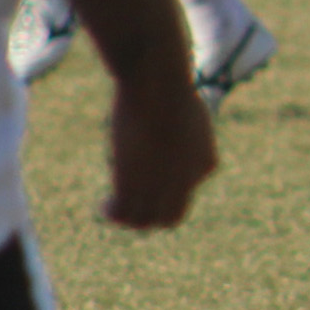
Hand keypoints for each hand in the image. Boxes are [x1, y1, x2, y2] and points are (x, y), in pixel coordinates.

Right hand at [101, 73, 216, 228]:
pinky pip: (123, 213)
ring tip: (112, 207)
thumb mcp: (184, 107)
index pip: (190, 187)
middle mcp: (187, 182)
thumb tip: (166, 124)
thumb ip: (179, 122)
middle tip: (132, 202)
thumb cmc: (170, 88)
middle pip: (171, 217)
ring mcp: (161, 188)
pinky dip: (112, 212)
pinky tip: (103, 204)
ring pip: (144, 221)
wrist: (159, 88)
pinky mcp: (133, 186)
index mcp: (206, 163)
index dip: (168, 185)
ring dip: (128, 218)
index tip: (150, 172)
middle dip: (152, 213)